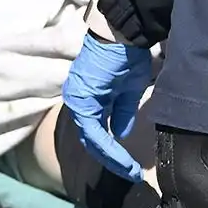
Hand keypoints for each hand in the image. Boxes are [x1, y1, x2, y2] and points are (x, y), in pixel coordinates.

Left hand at [62, 32, 153, 182]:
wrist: (123, 35)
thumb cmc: (127, 56)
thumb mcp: (129, 91)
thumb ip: (122, 113)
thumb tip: (120, 133)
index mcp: (90, 97)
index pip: (96, 132)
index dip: (112, 151)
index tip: (131, 166)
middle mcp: (78, 101)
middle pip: (91, 140)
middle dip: (111, 159)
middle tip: (130, 173)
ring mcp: (77, 101)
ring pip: (91, 139)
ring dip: (110, 157)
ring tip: (129, 170)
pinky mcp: (80, 101)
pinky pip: (93, 132)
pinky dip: (108, 147)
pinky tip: (122, 158)